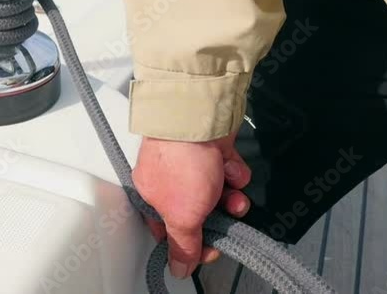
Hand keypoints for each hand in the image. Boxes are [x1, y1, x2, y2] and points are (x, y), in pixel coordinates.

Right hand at [133, 133, 251, 278]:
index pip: (170, 231)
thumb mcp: (182, 216)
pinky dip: (234, 173)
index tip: (209, 248)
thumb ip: (182, 245)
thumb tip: (178, 268)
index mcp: (152, 197)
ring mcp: (193, 164)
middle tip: (223, 217)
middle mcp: (170, 180)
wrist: (199, 118)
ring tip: (233, 193)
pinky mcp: (214, 151)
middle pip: (197, 213)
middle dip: (216, 217)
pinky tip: (230, 167)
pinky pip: (229, 173)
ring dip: (230, 198)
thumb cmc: (181, 160)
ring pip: (217, 194)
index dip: (191, 243)